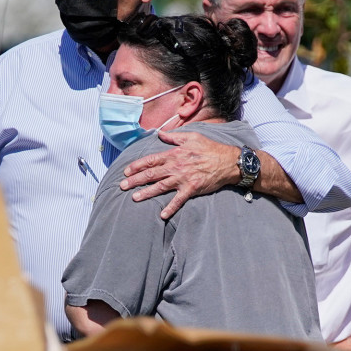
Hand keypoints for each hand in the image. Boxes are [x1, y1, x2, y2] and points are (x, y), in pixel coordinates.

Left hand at [120, 129, 236, 219]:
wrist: (228, 161)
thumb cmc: (210, 148)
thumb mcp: (192, 137)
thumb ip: (174, 136)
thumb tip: (161, 134)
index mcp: (174, 154)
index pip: (151, 160)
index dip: (137, 165)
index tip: (126, 171)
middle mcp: (176, 166)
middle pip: (151, 174)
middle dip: (135, 180)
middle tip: (122, 186)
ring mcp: (183, 179)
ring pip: (160, 187)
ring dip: (146, 193)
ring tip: (134, 198)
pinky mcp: (192, 189)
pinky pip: (179, 200)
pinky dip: (170, 208)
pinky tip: (162, 215)